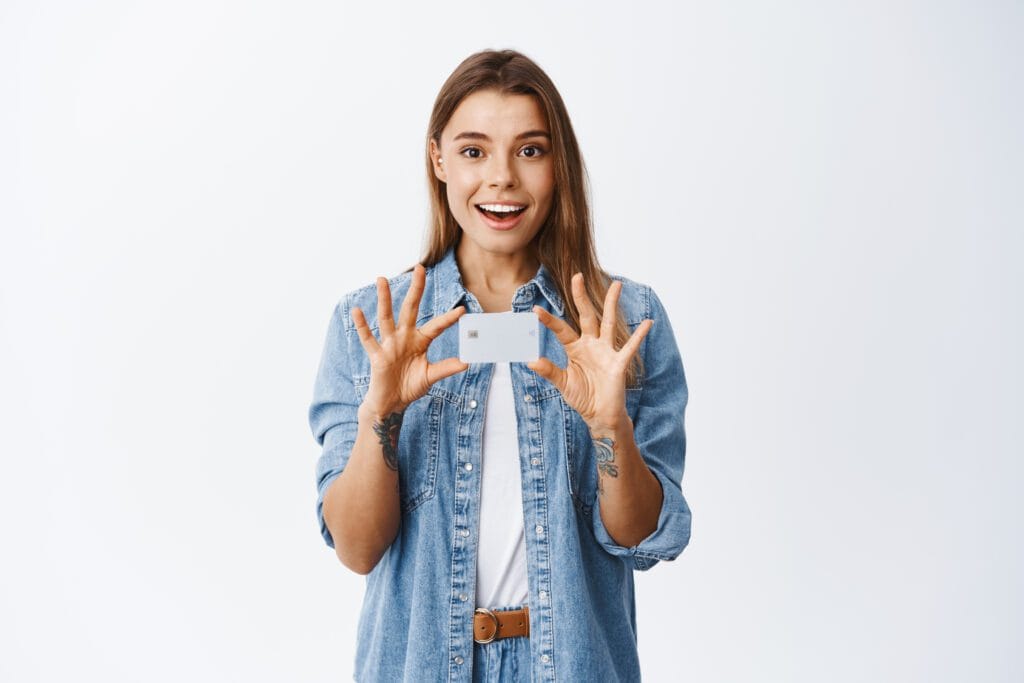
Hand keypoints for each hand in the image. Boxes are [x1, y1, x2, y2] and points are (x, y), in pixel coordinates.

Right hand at [351, 264, 467, 416]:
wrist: (391, 403)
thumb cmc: (410, 387)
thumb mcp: (430, 376)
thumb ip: (446, 368)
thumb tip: (466, 363)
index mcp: (420, 341)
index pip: (436, 326)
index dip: (448, 319)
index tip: (462, 311)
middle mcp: (404, 338)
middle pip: (410, 309)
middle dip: (415, 290)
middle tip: (420, 268)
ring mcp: (389, 345)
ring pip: (386, 318)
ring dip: (384, 299)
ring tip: (381, 279)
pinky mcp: (377, 356)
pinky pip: (368, 339)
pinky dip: (362, 325)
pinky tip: (357, 310)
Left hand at [528, 273, 652, 430]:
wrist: (600, 416)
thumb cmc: (582, 397)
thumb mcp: (563, 384)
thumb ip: (549, 371)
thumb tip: (530, 361)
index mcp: (575, 348)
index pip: (561, 330)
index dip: (549, 321)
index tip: (535, 310)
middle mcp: (591, 345)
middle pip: (586, 316)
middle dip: (581, 297)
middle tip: (577, 276)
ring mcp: (606, 351)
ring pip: (608, 322)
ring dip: (612, 304)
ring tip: (617, 284)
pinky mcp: (619, 363)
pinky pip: (630, 347)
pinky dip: (639, 335)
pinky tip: (647, 322)